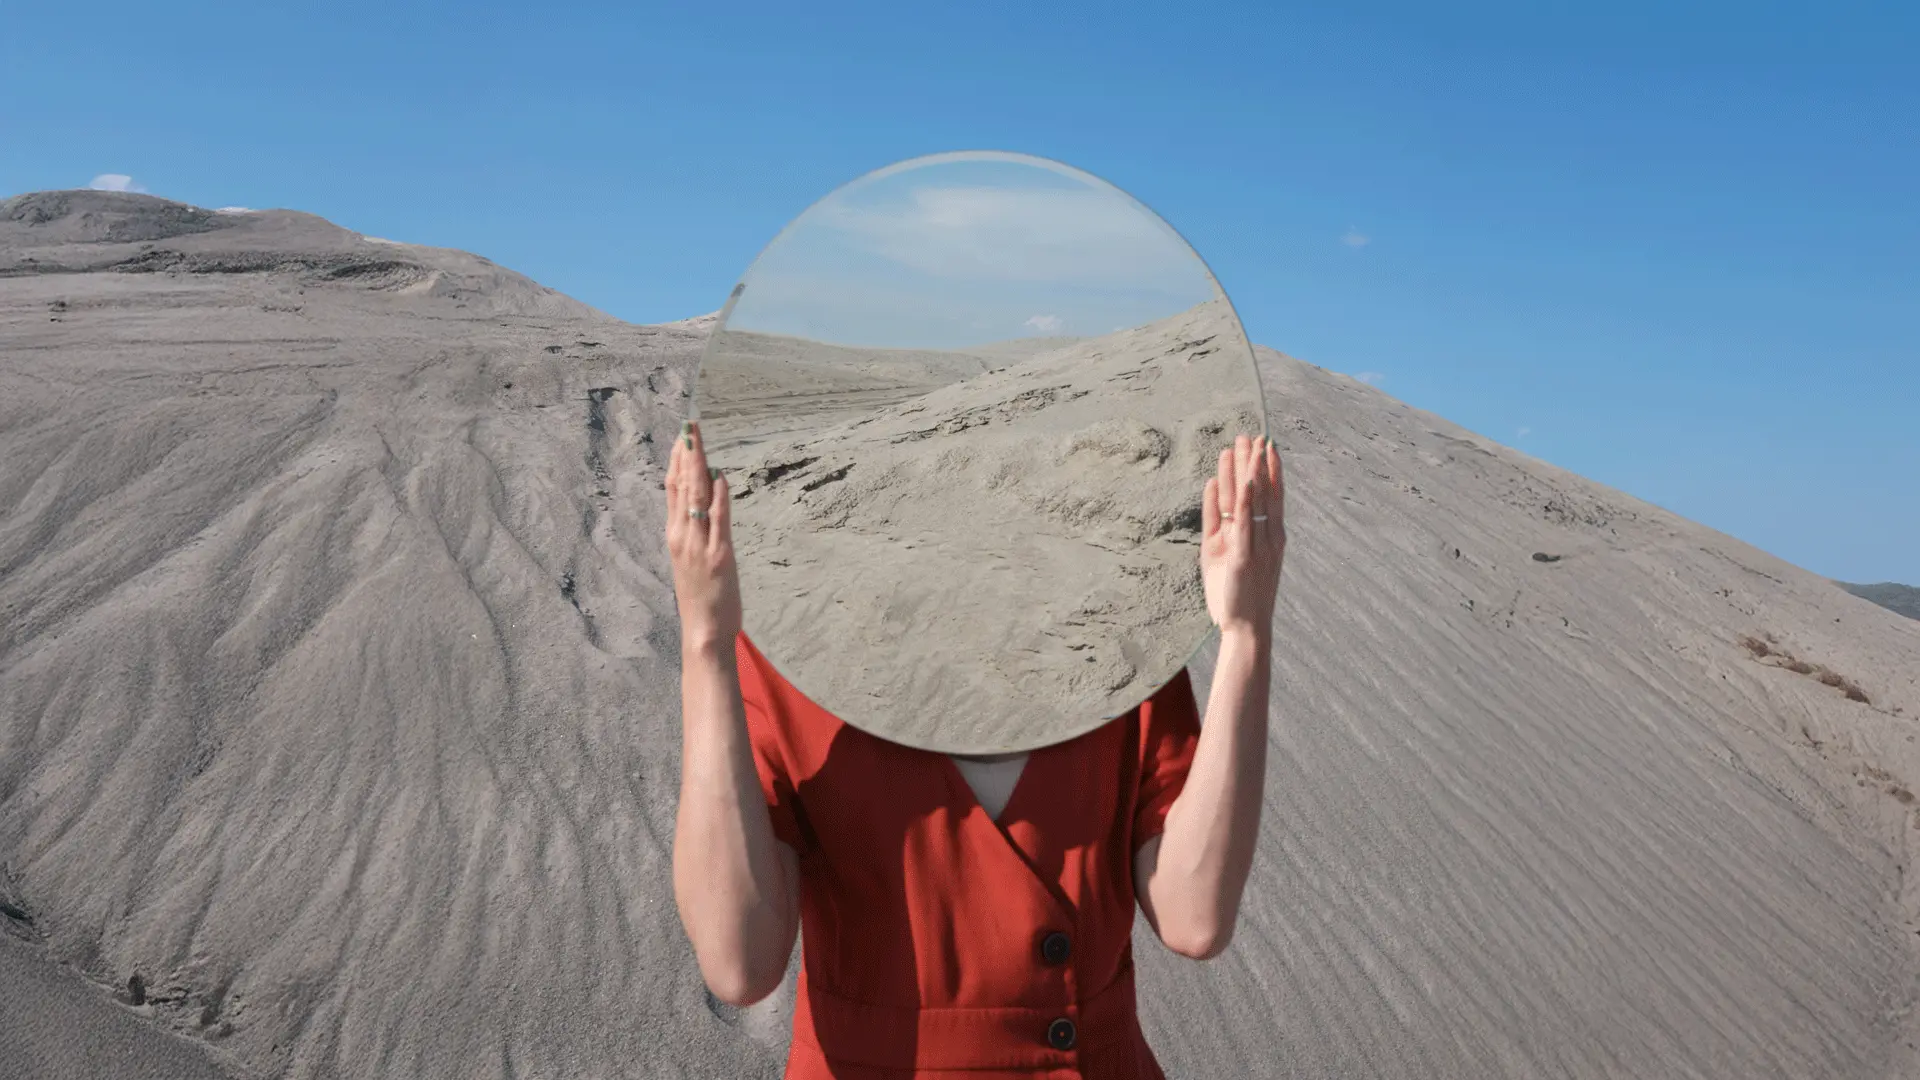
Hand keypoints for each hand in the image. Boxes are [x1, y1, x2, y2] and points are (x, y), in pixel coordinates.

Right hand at [665, 420, 741, 653]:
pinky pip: (719, 520)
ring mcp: (698, 545)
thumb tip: (703, 503)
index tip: (681, 436)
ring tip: (698, 440)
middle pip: (682, 486)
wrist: (703, 631)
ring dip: (698, 466)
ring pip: (696, 497)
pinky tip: (721, 477)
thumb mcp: (691, 559)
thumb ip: (694, 532)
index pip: (672, 489)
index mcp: (674, 536)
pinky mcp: (718, 556)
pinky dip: (720, 496)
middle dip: (686, 453)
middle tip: (690, 425)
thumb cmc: (700, 597)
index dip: (676, 461)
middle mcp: (682, 536)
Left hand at [1200, 434, 1285, 639]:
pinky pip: (1244, 524)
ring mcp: (1258, 547)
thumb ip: (1221, 521)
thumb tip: (1216, 488)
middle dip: (1257, 462)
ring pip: (1255, 502)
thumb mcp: (1228, 552)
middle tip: (1251, 435)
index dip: (1270, 468)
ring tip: (1242, 445)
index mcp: (1270, 537)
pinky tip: (1245, 481)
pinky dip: (1246, 501)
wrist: (1247, 629)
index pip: (1273, 495)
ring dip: (1248, 471)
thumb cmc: (1239, 592)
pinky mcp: (1242, 558)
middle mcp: (1269, 538)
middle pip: (1264, 492)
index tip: (1266, 444)